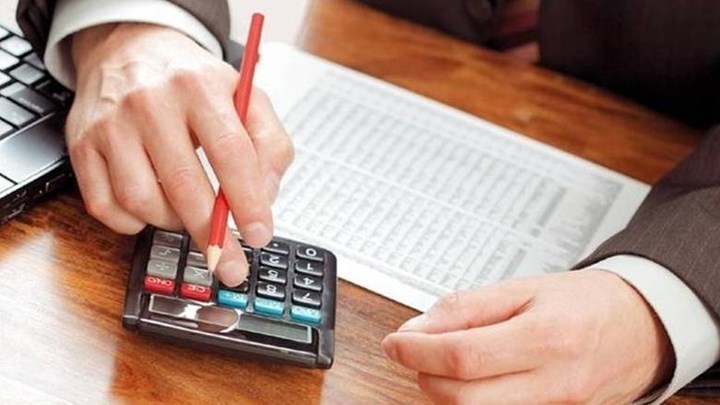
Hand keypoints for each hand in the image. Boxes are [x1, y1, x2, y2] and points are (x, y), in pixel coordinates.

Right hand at [66, 23, 292, 284]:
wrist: (131, 49)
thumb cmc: (193, 83)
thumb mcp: (246, 97)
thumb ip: (270, 145)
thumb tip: (265, 197)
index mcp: (199, 87)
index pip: (230, 152)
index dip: (247, 201)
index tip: (259, 235)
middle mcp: (150, 103)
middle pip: (183, 185)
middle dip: (211, 235)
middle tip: (229, 264)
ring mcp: (111, 125)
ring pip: (142, 202)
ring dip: (172, 223)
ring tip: (189, 213)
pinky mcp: (82, 145)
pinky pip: (105, 207)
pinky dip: (134, 222)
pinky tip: (153, 207)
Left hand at [382, 270, 673, 403]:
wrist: (641, 326)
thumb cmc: (585, 303)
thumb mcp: (523, 288)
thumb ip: (466, 308)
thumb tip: (418, 329)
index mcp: (545, 338)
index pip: (462, 358)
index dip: (417, 352)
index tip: (396, 343)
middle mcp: (554, 384)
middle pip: (463, 399)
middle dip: (424, 376)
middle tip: (416, 351)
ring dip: (445, 393)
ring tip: (447, 363)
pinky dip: (473, 403)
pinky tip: (472, 381)